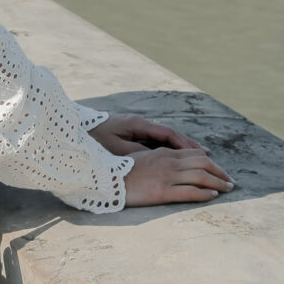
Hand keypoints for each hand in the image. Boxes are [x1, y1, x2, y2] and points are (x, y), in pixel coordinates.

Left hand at [89, 112, 208, 157]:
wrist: (74, 130)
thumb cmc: (93, 139)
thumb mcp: (115, 148)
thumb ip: (137, 152)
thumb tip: (158, 157)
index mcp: (138, 124)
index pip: (168, 134)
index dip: (186, 144)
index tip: (202, 153)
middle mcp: (140, 124)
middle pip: (170, 135)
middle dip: (189, 146)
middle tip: (208, 156)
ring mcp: (135, 129)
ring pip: (163, 139)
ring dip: (180, 149)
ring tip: (199, 158)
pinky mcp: (130, 135)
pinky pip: (154, 143)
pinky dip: (167, 150)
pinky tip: (176, 159)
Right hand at [123, 147, 233, 206]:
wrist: (106, 179)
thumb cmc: (120, 170)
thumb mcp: (141, 157)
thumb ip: (157, 158)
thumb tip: (170, 163)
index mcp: (164, 153)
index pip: (195, 155)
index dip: (211, 162)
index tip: (220, 171)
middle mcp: (169, 162)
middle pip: (203, 164)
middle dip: (220, 172)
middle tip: (230, 181)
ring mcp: (166, 176)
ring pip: (200, 177)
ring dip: (217, 183)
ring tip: (227, 189)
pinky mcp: (162, 192)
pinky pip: (189, 192)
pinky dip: (203, 194)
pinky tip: (212, 196)